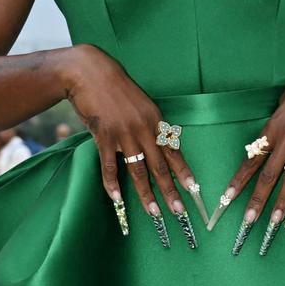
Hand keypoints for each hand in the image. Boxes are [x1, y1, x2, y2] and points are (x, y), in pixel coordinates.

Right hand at [63, 45, 199, 246]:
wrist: (89, 72)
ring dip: (147, 194)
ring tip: (154, 213)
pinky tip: (117, 199)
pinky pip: (110, 165)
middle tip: (180, 212)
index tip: (195, 190)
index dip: (184, 172)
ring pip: (138, 170)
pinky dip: (112, 183)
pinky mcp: (104, 136)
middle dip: (171, 191)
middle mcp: (144, 128)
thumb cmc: (115, 88)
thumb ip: (148, 125)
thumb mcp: (140, 104)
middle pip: (160, 166)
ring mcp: (124, 133)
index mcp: (156, 120)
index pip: (174, 151)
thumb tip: (158, 145)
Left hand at [214, 54, 284, 253]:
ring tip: (274, 222)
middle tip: (248, 221)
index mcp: (271, 128)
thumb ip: (275, 128)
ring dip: (282, 203)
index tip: (226, 199)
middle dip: (257, 200)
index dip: (238, 182)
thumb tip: (266, 146)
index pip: (250, 160)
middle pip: (268, 175)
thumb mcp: (282, 105)